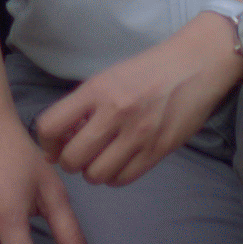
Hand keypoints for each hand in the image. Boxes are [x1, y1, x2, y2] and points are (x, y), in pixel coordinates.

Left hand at [34, 15, 242, 187]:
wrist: (195, 64)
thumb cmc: (148, 70)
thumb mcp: (109, 77)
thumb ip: (84, 106)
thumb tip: (59, 141)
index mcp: (97, 90)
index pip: (51, 125)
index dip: (46, 141)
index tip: (54, 144)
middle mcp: (115, 112)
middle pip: (73, 158)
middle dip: (70, 162)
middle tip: (79, 154)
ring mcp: (138, 134)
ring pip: (96, 174)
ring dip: (93, 172)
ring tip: (100, 159)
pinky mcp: (158, 150)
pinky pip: (124, 179)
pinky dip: (115, 177)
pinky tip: (118, 163)